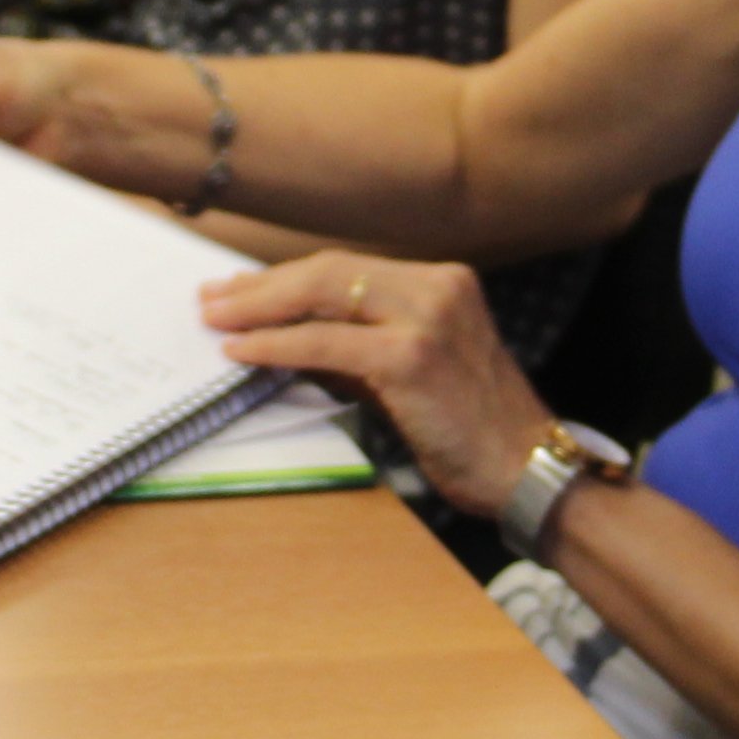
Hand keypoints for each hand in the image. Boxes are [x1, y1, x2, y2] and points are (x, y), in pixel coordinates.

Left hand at [200, 256, 546, 510]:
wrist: (526, 469)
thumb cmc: (470, 429)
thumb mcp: (411, 372)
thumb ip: (357, 349)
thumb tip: (284, 340)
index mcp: (442, 282)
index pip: (346, 269)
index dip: (285, 278)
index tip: (240, 290)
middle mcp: (438, 286)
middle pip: (329, 272)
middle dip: (262, 287)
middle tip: (212, 300)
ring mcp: (428, 317)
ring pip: (323, 295)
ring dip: (259, 309)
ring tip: (216, 321)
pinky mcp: (413, 357)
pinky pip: (326, 344)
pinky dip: (277, 346)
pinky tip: (244, 351)